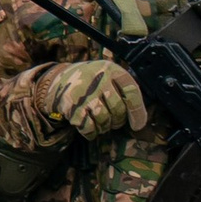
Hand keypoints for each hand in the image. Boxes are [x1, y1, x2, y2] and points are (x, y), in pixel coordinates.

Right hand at [31, 58, 147, 137]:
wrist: (60, 80)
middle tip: (114, 120)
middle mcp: (98, 79)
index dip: (138, 112)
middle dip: (118, 120)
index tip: (138, 125)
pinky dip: (91, 131)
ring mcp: (84, 92)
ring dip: (104, 126)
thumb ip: (124, 90)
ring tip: (101, 121)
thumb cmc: (93, 82)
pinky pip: (88, 127)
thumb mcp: (109, 76)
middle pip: (118, 109)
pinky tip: (89, 127)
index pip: (132, 92)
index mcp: (111, 70)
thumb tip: (140, 120)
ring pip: (104, 119)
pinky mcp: (72, 106)